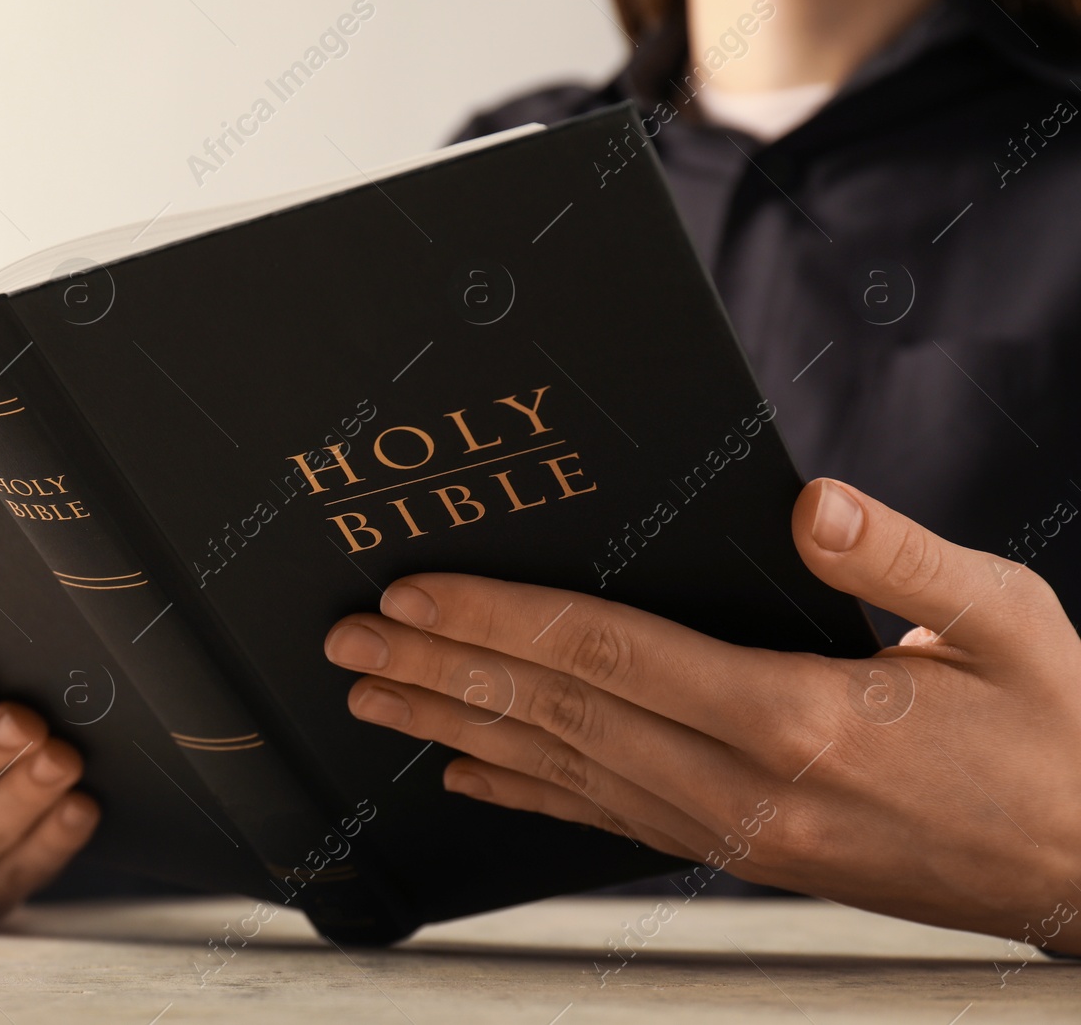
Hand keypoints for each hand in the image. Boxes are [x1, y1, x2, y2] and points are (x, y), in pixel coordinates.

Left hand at [324, 478, 1080, 954]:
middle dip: (442, 669)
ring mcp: (733, 833)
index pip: (610, 653)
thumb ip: (903, 562)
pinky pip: (606, 820)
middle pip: (559, 712)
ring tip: (374, 695)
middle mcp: (745, 786)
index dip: (501, 619)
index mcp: (799, 716)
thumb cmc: (1056, 739)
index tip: (416, 593)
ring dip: (457, 726)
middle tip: (349, 640)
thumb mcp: (1011, 625)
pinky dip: (526, 792)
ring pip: (563, 769)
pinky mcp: (739, 856)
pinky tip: (465, 771)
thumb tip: (811, 503)